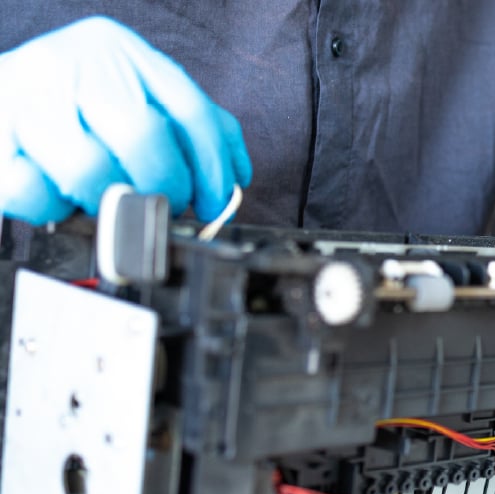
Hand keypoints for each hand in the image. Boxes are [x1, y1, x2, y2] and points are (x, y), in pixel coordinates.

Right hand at [0, 16, 250, 223]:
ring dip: (109, 201)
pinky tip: (59, 195)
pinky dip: (52, 207)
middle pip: (143, 137)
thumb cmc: (71, 102)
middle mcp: (70, 64)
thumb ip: (190, 125)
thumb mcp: (133, 93)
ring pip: (90, 170)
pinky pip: (31, 191)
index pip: (189, 109)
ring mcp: (25, 98)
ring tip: (107, 199)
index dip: (213, 166)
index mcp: (117, 50)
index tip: (216, 201)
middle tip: (162, 204)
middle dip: (165, 187)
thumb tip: (235, 175)